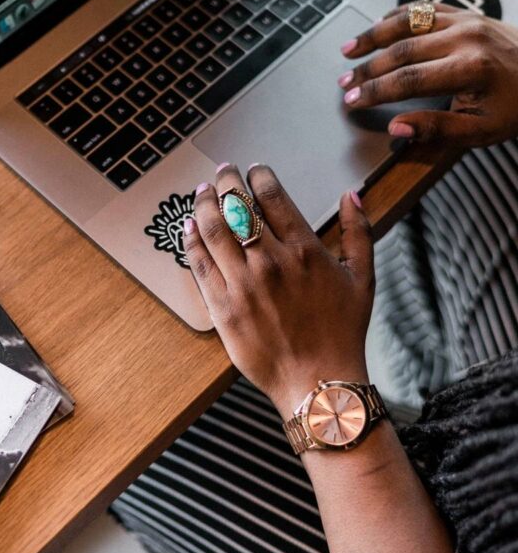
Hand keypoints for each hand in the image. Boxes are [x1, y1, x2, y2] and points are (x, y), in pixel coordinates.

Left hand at [184, 164, 374, 417]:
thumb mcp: (363, 279)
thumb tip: (352, 196)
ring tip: (201, 192)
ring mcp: (242, 285)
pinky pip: (200, 265)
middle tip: (223, 171)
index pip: (272, 197)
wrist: (318, 383)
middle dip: (227, 181)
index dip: (259, 176)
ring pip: (213, 230)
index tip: (254, 169)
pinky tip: (188, 228)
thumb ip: (358, 233)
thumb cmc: (342, 333)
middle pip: (237, 206)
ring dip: (203, 204)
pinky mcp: (223, 308)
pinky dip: (191, 241)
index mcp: (304, 251)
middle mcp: (270, 263)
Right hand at [338, 3, 517, 146]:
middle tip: (344, 84)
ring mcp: (466, 20)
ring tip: (348, 50)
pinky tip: (378, 26)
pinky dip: (398, 16)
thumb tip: (397, 129)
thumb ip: (437, 129)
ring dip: (373, 36)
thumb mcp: (480, 130)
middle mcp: (466, 38)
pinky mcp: (467, 13)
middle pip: (402, 50)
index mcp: (470, 68)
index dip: (375, 92)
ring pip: (409, 22)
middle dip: (367, 69)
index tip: (353, 102)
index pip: (408, 80)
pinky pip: (426, 9)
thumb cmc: (515, 106)